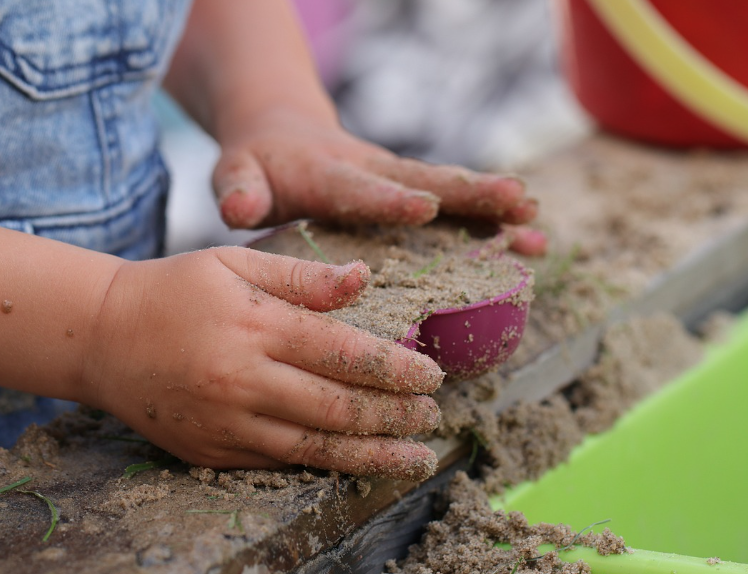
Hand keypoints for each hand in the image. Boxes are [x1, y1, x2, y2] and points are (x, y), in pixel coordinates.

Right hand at [81, 247, 443, 479]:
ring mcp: (226, 422)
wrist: (101, 337)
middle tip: (431, 414)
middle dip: (395, 415)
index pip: (345, 353)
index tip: (432, 375)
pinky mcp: (211, 451)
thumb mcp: (234, 262)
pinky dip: (324, 465)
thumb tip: (365, 279)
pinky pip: (278, 463)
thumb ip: (302, 276)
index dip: (397, 369)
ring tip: (415, 457)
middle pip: (339, 408)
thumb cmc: (174, 290)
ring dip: (373, 455)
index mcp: (255, 325)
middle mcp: (244, 379)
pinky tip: (355, 463)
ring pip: (315, 448)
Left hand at [213, 108, 546, 254]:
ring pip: (449, 192)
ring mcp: (396, 180)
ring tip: (537, 225)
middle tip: (517, 202)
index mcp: (327, 175)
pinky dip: (491, 221)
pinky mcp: (409, 190)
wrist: (282, 132)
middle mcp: (371, 172)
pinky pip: (454, 205)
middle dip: (469, 194)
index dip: (389, 199)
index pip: (359, 188)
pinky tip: (531, 241)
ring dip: (492, 208)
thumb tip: (239, 208)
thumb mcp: (237, 173)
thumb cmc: (257, 164)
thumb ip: (239, 190)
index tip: (424, 207)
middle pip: (424, 181)